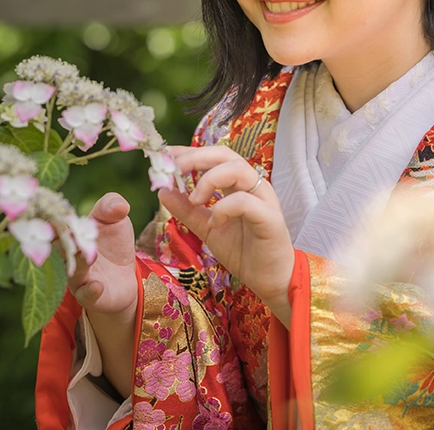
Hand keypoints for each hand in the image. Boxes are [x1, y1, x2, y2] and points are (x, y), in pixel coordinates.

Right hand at [67, 192, 136, 395]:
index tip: (50, 205)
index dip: (54, 212)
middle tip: (61, 225)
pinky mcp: (96, 296)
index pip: (60, 218)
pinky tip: (96, 287)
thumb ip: (109, 207)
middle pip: (60, 246)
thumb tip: (118, 201)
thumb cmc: (112, 243)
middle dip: (61, 237)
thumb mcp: (112, 220)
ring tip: (83, 256)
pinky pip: (89, 295)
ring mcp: (81, 277)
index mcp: (74, 231)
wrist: (123, 283)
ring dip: (76, 263)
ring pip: (72, 270)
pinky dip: (91, 290)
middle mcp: (71, 254)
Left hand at [158, 145, 294, 320]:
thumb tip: (163, 191)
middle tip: (174, 170)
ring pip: (238, 169)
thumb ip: (187, 210)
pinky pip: (245, 201)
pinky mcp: (270, 218)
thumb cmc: (244, 251)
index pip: (214, 157)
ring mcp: (263, 199)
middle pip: (225, 154)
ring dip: (210, 179)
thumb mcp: (207, 229)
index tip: (166, 155)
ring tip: (194, 199)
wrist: (270, 280)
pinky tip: (215, 222)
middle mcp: (252, 186)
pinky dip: (224, 207)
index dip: (189, 152)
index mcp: (238, 185)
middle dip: (196, 157)